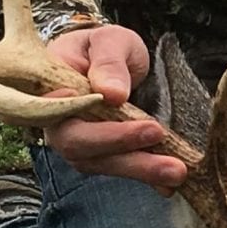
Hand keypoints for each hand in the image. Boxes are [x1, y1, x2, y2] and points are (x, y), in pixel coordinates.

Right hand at [39, 24, 187, 194]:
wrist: (112, 61)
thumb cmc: (105, 47)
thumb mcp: (109, 41)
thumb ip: (109, 62)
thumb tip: (112, 94)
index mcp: (50, 89)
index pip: (53, 109)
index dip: (71, 113)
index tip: (109, 104)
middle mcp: (58, 123)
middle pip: (79, 144)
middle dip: (120, 144)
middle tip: (158, 136)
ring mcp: (79, 144)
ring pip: (102, 163)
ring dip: (140, 168)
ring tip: (176, 170)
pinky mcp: (103, 156)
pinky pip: (122, 169)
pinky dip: (146, 178)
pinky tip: (169, 186)